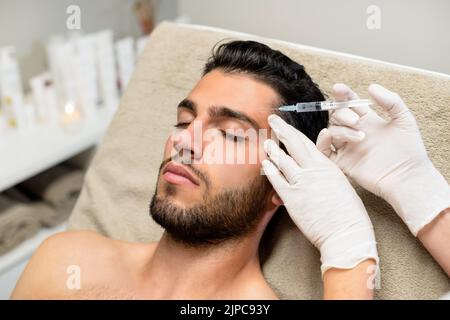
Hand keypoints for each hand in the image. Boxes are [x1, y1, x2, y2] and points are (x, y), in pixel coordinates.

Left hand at [262, 114, 377, 274]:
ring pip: (282, 160)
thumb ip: (326, 171)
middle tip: (272, 119)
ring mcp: (301, 183)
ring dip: (272, 150)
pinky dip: (269, 170)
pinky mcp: (292, 198)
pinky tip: (265, 164)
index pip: (306, 142)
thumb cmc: (348, 212)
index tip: (286, 124)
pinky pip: (276, 180)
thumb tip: (316, 163)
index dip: (293, 132)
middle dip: (281, 129)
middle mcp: (313, 170)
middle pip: (293, 144)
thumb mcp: (340, 184)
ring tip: (265, 142)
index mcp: (326, 165)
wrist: (346, 233)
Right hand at [317, 83, 449, 235]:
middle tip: (356, 120)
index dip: (343, 95)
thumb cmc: (410, 150)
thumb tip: (370, 86)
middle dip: (343, 113)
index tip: (339, 89)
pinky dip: (322, 141)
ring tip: (360, 136)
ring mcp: (347, 148)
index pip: (350, 103)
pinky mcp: (342, 163)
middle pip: (337, 116)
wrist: (408, 177)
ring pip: (332, 131)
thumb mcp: (404, 119)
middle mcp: (355, 132)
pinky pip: (324, 150)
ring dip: (341, 130)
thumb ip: (391, 101)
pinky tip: (329, 136)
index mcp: (368, 121)